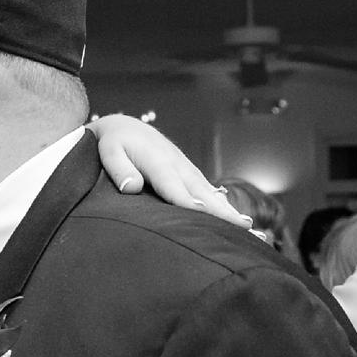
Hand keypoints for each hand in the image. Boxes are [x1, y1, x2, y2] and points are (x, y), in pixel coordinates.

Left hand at [87, 114, 252, 228]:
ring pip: (209, 192)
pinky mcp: (188, 173)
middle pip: (201, 191)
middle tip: (243, 227)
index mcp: (158, 161)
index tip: (203, 213)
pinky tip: (234, 219)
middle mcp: (178, 165)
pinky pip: (207, 190)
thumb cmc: (114, 143)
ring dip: (228, 209)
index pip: (174, 185)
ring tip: (248, 228)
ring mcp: (186, 169)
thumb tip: (131, 188)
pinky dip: (222, 204)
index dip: (188, 200)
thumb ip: (119, 168)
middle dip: (221, 209)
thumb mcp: (108, 151)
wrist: (125, 128)